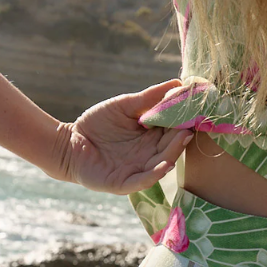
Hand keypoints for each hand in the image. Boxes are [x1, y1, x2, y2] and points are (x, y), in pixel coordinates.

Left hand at [55, 79, 193, 193]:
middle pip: (171, 146)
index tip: (197, 107)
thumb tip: (178, 83)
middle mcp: (150, 155)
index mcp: (152, 138)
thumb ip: (150, 98)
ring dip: (173, 152)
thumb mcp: (125, 106)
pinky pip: (143, 180)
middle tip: (195, 121)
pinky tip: (165, 164)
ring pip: (162, 163)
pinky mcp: (124, 183)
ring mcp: (138, 170)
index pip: (173, 129)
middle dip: (183, 135)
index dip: (185, 119)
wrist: (68, 143)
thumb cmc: (97, 124)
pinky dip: (155, 173)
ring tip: (184, 137)